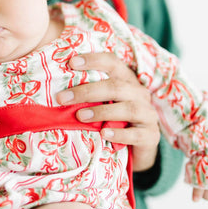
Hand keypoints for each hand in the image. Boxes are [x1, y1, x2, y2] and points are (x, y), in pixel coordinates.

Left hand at [57, 52, 159, 172]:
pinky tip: (104, 134)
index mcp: (127, 80)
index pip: (112, 63)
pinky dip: (120, 134)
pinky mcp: (151, 136)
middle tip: (62, 98)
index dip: (93, 60)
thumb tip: (56, 89)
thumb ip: (88, 95)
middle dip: (87, 91)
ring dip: (102, 111)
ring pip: (128, 109)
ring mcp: (148, 115)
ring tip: (80, 116)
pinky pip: (136, 134)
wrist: (139, 147)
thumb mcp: (103, 103)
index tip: (71, 63)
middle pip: (115, 86)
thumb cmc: (114, 120)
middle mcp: (139, 94)